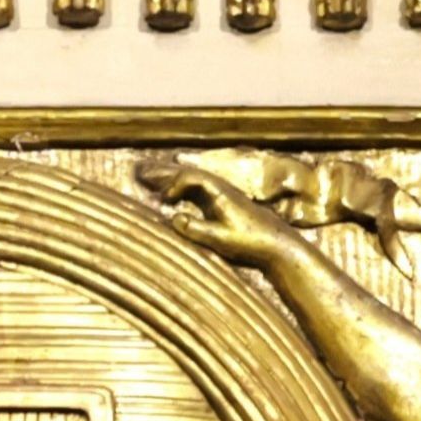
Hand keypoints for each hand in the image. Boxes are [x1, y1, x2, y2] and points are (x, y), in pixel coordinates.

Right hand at [139, 157, 299, 265]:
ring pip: (192, 183)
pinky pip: (198, 192)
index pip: (191, 177)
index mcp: (220, 193)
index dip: (174, 184)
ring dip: (172, 182)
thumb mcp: (222, 239)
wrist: (278, 246)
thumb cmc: (251, 242)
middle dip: (165, 175)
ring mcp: (224, 197)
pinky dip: (182, 192)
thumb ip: (197, 229)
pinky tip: (174, 201)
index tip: (164, 200)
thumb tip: (174, 218)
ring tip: (151, 185)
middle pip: (189, 175)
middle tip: (141, 175)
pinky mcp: (225, 206)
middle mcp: (221, 190)